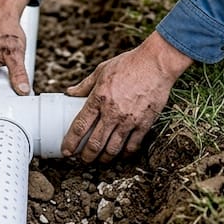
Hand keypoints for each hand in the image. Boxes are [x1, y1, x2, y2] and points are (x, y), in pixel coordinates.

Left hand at [62, 31, 192, 161]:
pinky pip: (133, 146)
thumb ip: (85, 85)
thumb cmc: (128, 64)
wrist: (156, 64)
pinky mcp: (144, 123)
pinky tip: (120, 154)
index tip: (66, 151)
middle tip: (82, 159)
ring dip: (104, 158)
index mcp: (99, 98)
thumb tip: (69, 93)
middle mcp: (112, 112)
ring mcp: (129, 120)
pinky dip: (125, 154)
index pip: (80, 126)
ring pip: (113, 148)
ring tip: (100, 160)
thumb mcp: (101, 70)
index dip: (71, 142)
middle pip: (95, 143)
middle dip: (86, 156)